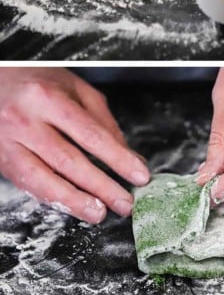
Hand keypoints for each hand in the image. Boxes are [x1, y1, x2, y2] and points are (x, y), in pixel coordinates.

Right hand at [0, 68, 149, 223]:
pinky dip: (53, 198)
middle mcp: (26, 120)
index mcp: (48, 98)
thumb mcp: (75, 88)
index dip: (118, 158)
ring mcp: (9, 142)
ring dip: (76, 201)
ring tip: (100, 213)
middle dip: (102, 187)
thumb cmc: (37, 81)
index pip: (91, 134)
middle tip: (125, 202)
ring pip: (44, 180)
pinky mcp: (2, 160)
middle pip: (69, 161)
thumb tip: (128, 154)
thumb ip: (102, 120)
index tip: (139, 175)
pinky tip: (73, 205)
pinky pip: (29, 184)